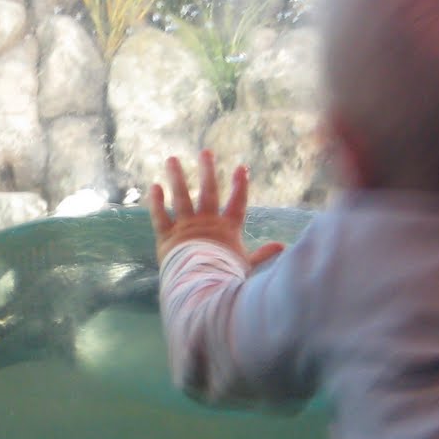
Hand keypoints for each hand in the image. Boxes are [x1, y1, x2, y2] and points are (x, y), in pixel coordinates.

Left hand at [147, 150, 284, 267]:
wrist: (202, 286)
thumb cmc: (226, 278)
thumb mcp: (247, 265)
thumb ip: (263, 254)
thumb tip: (284, 248)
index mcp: (227, 229)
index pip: (237, 203)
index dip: (240, 185)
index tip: (241, 167)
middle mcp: (207, 223)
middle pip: (208, 192)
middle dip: (207, 171)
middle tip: (205, 152)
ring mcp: (186, 228)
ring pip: (181, 197)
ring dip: (177, 177)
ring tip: (172, 159)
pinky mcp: (167, 237)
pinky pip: (160, 216)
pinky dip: (156, 202)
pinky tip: (154, 186)